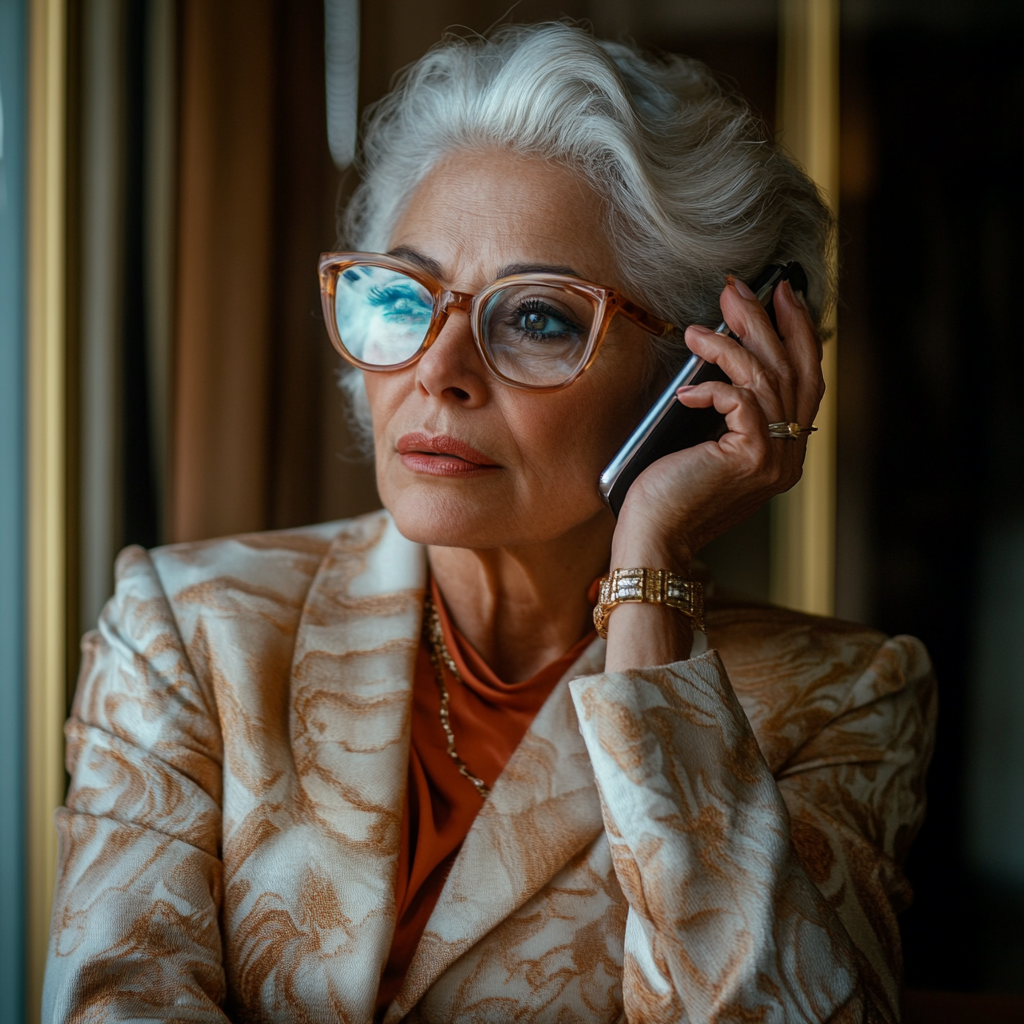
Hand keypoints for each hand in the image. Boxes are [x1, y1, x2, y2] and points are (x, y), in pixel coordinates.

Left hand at [611, 276, 824, 573]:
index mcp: (784, 452)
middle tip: (737, 289)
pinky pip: (741, 399)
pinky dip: (713, 384)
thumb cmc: (667, 496)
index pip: (805, 380)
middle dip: (766, 321)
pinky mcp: (751, 457)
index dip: (798, 333)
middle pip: (793, 369)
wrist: (654, 540)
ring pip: (767, 378)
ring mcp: (775, 458)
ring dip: (732, 343)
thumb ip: (726, 415)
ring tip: (698, 327)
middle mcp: (789, 456)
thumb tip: (719, 360)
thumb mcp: (704, 448)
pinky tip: (686, 388)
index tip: (782, 296)